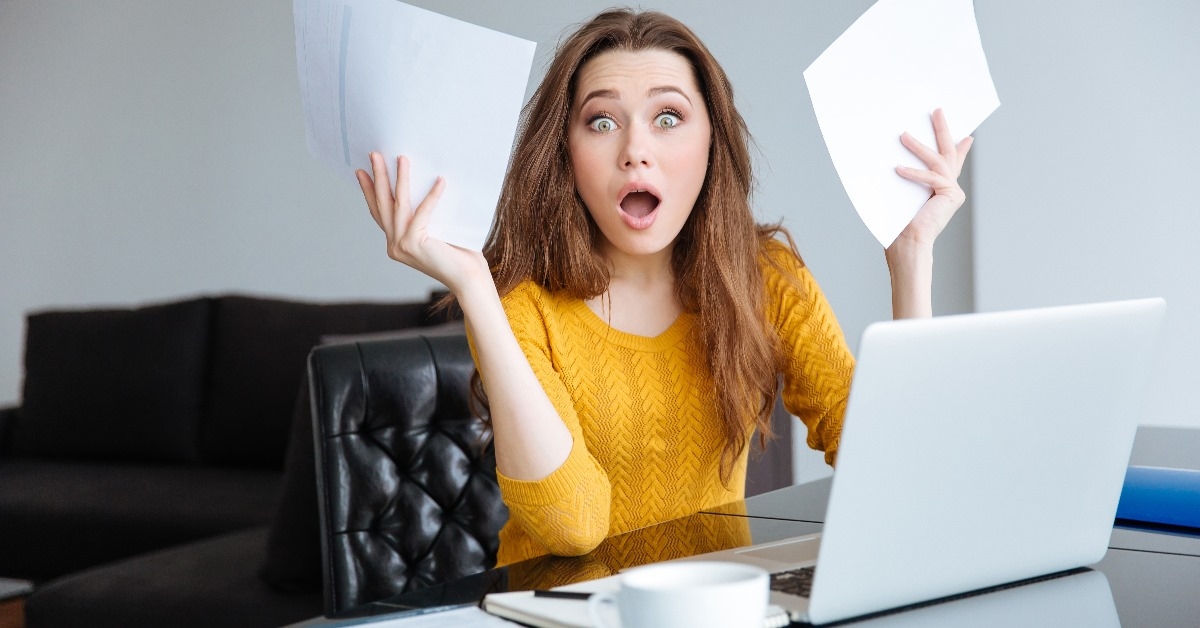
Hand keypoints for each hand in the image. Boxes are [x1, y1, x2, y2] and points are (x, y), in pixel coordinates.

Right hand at [356, 153, 489, 293]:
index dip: (369, 191)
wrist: (468, 278)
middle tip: (374, 155)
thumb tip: (428, 180)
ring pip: (397, 205)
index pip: (379, 212)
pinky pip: (422, 212)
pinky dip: (432, 196)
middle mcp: (394, 245)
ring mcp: (401, 246)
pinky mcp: (413, 244)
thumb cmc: (458, 255)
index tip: (362, 172)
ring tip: (401, 158)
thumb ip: (425, 215)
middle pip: (383, 204)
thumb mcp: (436, 231)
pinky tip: (439, 180)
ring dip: (399, 178)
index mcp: (396, 243)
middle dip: (378, 177)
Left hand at [892, 108, 973, 249]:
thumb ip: (907, 176)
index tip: (965, 133)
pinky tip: (898, 169)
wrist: (908, 245)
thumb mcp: (903, 193)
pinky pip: (930, 177)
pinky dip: (913, 173)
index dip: (958, 146)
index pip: (950, 161)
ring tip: (903, 135)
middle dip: (942, 130)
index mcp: (942, 189)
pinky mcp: (950, 195)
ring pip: (937, 161)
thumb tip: (894, 158)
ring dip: (919, 146)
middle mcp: (951, 188)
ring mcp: (953, 191)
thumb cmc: (900, 224)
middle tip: (937, 111)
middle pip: (947, 152)